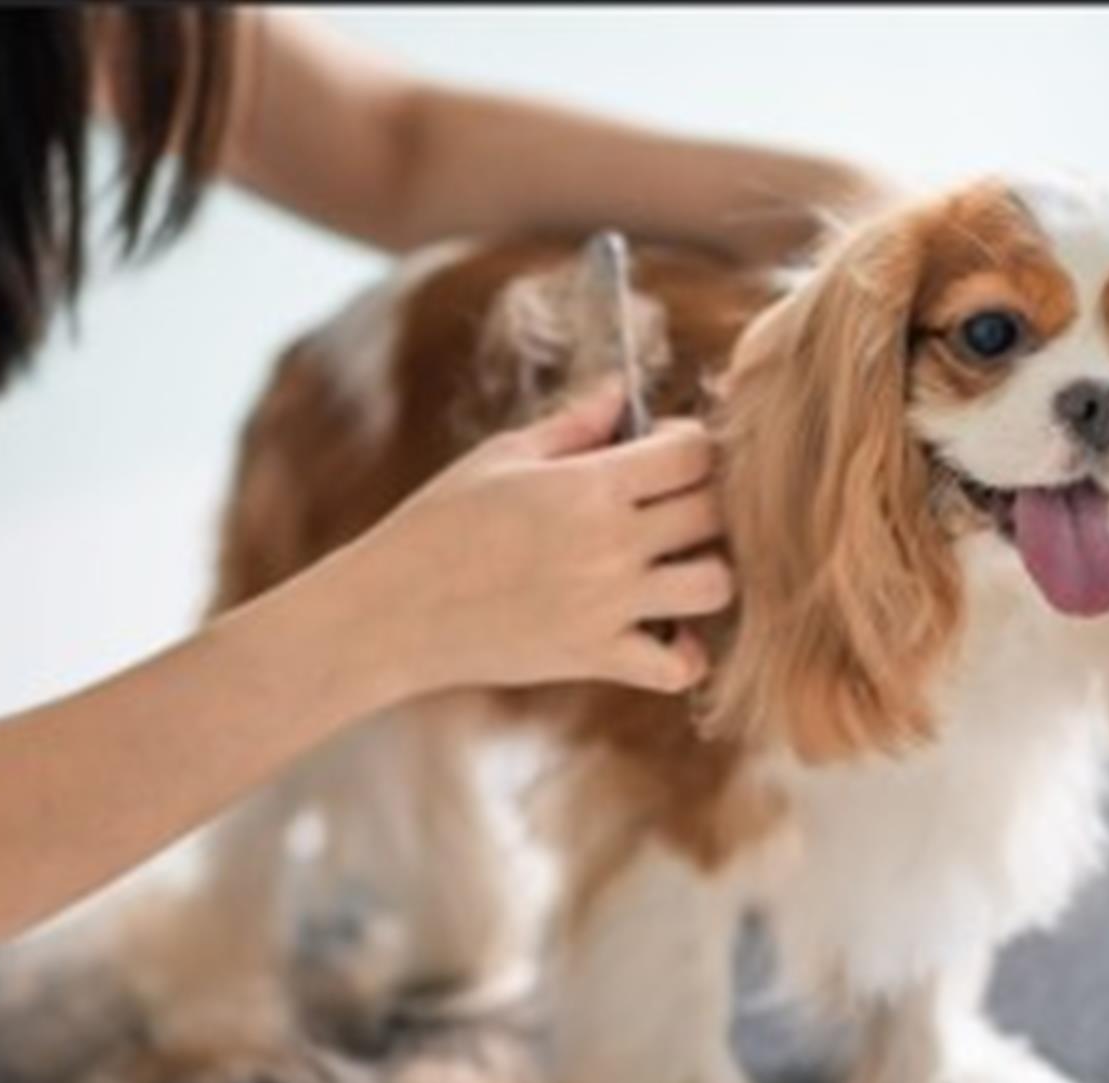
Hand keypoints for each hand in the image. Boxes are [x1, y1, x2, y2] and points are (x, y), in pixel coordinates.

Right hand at [342, 382, 733, 696]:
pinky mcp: (595, 658)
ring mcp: (607, 606)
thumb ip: (573, 425)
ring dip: (707, 572)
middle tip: (671, 506)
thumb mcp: (501, 458)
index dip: (690, 443)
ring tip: (672, 567)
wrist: (393, 610)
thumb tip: (622, 390)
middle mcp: (609, 544)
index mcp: (587, 485)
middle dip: (705, 500)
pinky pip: (677, 666)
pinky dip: (683, 653)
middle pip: (715, 512)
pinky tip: (659, 630)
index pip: (693, 451)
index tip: (663, 451)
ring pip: (716, 586)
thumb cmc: (438, 524)